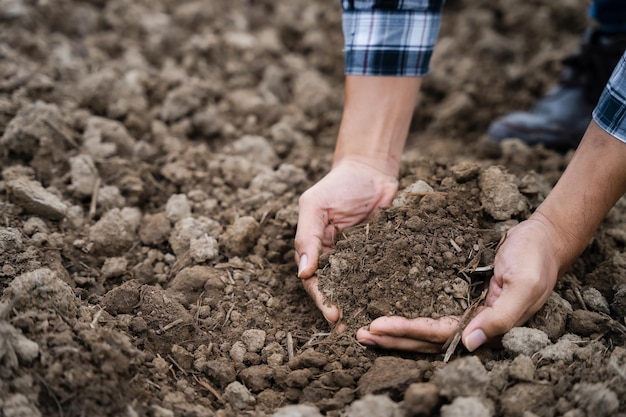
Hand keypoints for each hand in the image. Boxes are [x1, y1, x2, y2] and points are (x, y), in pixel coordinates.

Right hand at [295, 159, 398, 322]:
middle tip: (354, 333)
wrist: (372, 170)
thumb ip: (307, 237)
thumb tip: (303, 273)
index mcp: (316, 251)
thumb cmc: (338, 185)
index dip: (323, 300)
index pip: (315, 282)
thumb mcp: (315, 206)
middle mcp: (337, 260)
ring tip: (373, 329)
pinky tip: (393, 307)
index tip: (334, 316)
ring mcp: (361, 260)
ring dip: (363, 308)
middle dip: (344, 312)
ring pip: (360, 289)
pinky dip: (385, 292)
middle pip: (338, 292)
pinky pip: (383, 277)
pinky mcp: (383, 256)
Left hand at [356, 214, 562, 351]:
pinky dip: (405, 311)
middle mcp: (471, 322)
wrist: (541, 238)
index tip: (378, 325)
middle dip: (392, 337)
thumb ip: (500, 318)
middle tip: (359, 333)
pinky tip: (384, 308)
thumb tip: (469, 345)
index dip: (409, 332)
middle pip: (425, 338)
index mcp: (486, 326)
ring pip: (423, 327)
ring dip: (394, 330)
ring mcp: (463, 309)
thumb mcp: (523, 286)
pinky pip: (427, 306)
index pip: (439, 335)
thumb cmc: (535, 260)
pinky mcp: (457, 294)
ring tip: (363, 330)